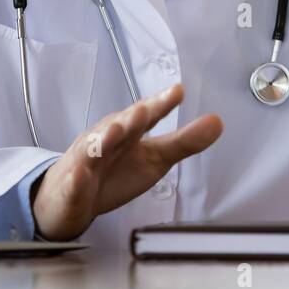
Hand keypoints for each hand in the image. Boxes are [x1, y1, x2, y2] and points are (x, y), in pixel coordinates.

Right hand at [31, 84, 221, 240]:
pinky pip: (73, 183)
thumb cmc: (115, 170)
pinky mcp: (72, 186)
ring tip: (115, 131)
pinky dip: (77, 178)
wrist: (69, 197)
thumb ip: (185, 141)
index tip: (177, 91)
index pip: (147, 114)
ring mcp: (86, 161)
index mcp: (129, 130)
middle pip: (120, 125)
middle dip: (131, 117)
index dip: (160, 103)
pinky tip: (81, 175)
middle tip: (143, 110)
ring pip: (93, 149)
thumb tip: (218, 122)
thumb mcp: (156, 158)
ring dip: (103, 139)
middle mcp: (106, 138)